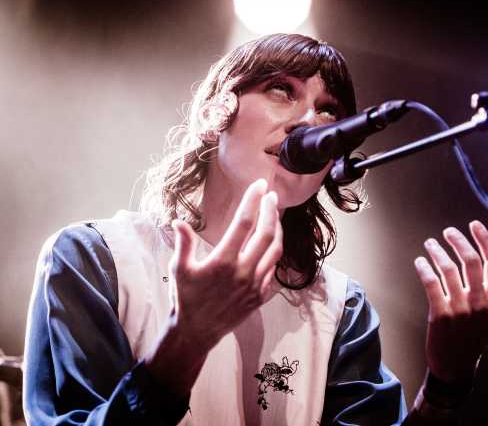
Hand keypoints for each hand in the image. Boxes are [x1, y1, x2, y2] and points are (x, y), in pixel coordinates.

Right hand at [169, 178, 282, 350]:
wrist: (196, 332)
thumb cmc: (185, 298)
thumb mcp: (179, 269)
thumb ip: (183, 244)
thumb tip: (178, 222)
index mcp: (223, 261)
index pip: (244, 223)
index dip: (253, 201)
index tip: (260, 186)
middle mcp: (243, 271)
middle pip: (266, 234)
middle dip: (271, 211)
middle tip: (272, 196)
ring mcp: (254, 285)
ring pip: (274, 251)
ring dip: (277, 230)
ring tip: (275, 215)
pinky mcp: (259, 296)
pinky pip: (272, 269)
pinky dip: (273, 252)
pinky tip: (270, 243)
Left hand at [414, 220, 487, 383]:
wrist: (456, 367)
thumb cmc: (476, 339)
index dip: (485, 240)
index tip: (474, 224)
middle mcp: (479, 302)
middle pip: (471, 261)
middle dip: (458, 241)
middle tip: (448, 232)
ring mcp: (459, 309)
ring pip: (448, 270)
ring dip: (437, 252)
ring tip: (430, 244)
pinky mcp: (440, 315)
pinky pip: (431, 284)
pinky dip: (424, 269)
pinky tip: (420, 261)